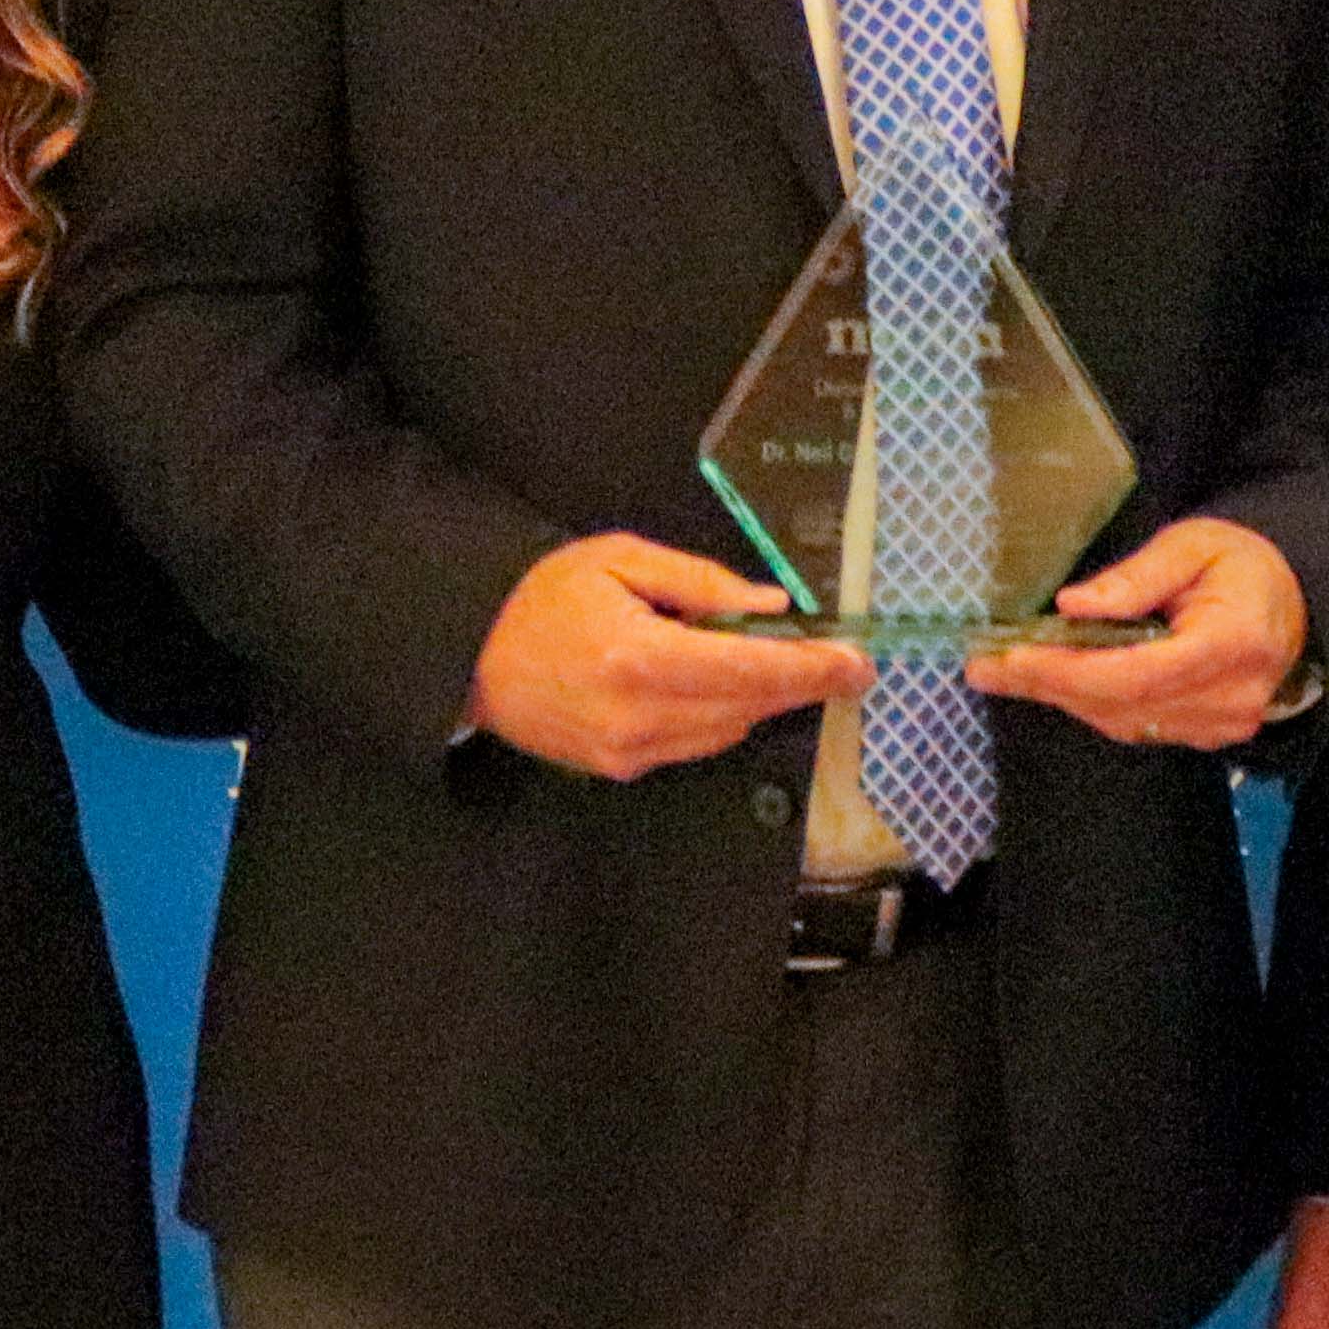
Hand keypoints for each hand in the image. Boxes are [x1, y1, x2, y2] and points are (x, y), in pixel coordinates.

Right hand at [467, 533, 868, 780]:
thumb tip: (771, 609)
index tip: (858, 663)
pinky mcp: (621, 769)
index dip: (812, 669)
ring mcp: (629, 752)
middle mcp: (639, 716)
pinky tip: (718, 684)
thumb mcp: (620, 559)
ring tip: (779, 664)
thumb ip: (701, 583)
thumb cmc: (542, 595)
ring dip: (761, 699)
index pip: (749, 670)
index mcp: (639, 657)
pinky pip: (696, 744)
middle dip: (801, 684)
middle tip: (846, 664)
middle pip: (749, 706)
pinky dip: (720, 714)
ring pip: (728, 730)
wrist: (469, 656)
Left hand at [965, 517, 1305, 750]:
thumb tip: (1072, 606)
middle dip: (1047, 684)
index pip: (1136, 673)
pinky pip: (1138, 726)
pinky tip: (1056, 681)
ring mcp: (1223, 724)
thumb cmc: (1241, 564)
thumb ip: (1135, 577)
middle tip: (984, 667)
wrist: (1292, 602)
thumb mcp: (1192, 544)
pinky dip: (1093, 704)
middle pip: (1121, 704)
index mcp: (1231, 643)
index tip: (1010, 658)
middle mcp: (1230, 696)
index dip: (1067, 671)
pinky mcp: (1211, 735)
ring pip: (1124, 721)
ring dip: (1062, 697)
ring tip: (1006, 672)